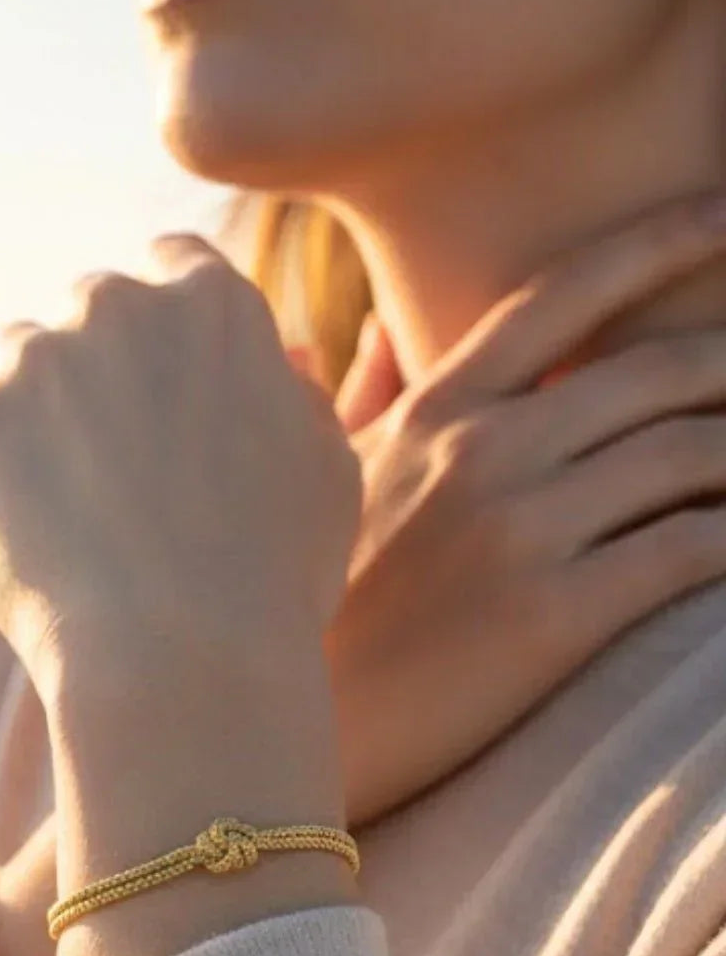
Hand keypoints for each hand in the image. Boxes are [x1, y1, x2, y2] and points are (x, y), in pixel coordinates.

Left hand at [0, 233, 361, 714]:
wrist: (183, 662)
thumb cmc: (273, 577)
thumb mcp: (326, 470)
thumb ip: (295, 395)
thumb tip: (280, 359)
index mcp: (212, 303)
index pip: (171, 265)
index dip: (164, 321)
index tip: (160, 372)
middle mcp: (118, 306)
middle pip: (91, 307)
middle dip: (99, 361)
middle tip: (115, 456)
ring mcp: (34, 360)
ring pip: (19, 357)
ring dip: (37, 406)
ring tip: (70, 503)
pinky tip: (24, 526)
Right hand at [322, 191, 725, 825]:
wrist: (272, 714)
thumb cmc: (307, 597)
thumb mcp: (319, 479)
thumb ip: (356, 394)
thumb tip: (363, 326)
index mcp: (433, 410)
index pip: (561, 295)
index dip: (661, 241)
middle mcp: (483, 451)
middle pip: (656, 371)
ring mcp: (520, 529)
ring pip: (692, 454)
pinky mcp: (554, 615)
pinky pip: (690, 550)